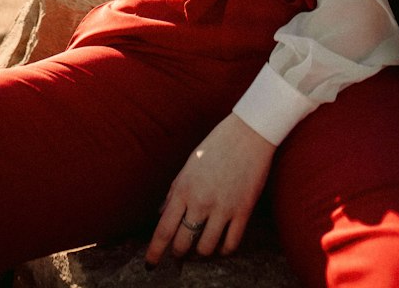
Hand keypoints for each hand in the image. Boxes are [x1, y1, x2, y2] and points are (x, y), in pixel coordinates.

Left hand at [144, 114, 275, 265]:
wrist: (249, 132)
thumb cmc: (216, 145)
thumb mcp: (189, 164)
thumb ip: (174, 190)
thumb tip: (162, 215)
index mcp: (184, 189)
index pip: (164, 230)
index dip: (155, 252)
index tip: (150, 264)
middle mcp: (201, 201)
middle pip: (183, 244)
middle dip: (178, 253)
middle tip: (180, 253)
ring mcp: (223, 208)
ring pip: (206, 249)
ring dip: (201, 253)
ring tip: (200, 248)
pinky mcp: (243, 211)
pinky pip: (230, 244)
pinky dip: (223, 251)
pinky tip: (220, 245)